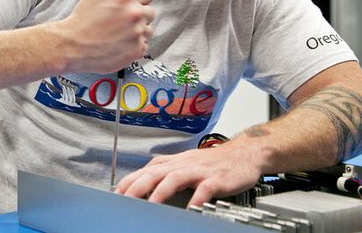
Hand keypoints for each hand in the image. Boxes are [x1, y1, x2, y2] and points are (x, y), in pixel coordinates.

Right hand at [59, 0, 155, 73]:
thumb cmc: (84, 16)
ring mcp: (137, 33)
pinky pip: (144, 44)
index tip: (125, 4)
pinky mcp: (137, 50)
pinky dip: (134, 44)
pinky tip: (118, 43)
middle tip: (119, 20)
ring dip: (137, 30)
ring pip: (148, 29)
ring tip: (118, 32)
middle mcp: (135, 13)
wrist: (74, 45)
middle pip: (150, 11)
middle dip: (138, 14)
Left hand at [115, 142, 262, 206]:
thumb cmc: (212, 162)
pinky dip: (197, 199)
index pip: (145, 170)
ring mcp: (200, 171)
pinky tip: (191, 209)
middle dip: (138, 186)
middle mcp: (183, 164)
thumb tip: (140, 184)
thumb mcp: (185, 164)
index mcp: (174, 162)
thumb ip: (165, 173)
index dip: (130, 182)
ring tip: (151, 206)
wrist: (244, 153)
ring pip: (176, 178)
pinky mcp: (217, 179)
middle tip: (124, 201)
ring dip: (161, 191)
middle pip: (155, 172)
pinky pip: (205, 189)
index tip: (116, 195)